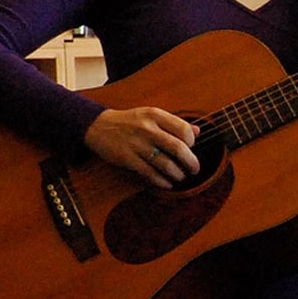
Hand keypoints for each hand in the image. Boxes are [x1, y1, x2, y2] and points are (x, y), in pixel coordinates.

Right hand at [84, 107, 200, 189]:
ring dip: (177, 174)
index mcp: (155, 115)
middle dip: (190, 162)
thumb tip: (198, 131)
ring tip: (181, 177)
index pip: (183, 128)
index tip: (192, 147)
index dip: (192, 141)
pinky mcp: (127, 158)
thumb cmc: (130, 121)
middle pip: (177, 147)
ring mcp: (136, 144)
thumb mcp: (151, 115)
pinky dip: (161, 180)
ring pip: (165, 163)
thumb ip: (174, 122)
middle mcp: (147, 128)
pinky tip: (167, 183)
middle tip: (195, 169)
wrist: (99, 126)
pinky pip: (149, 173)